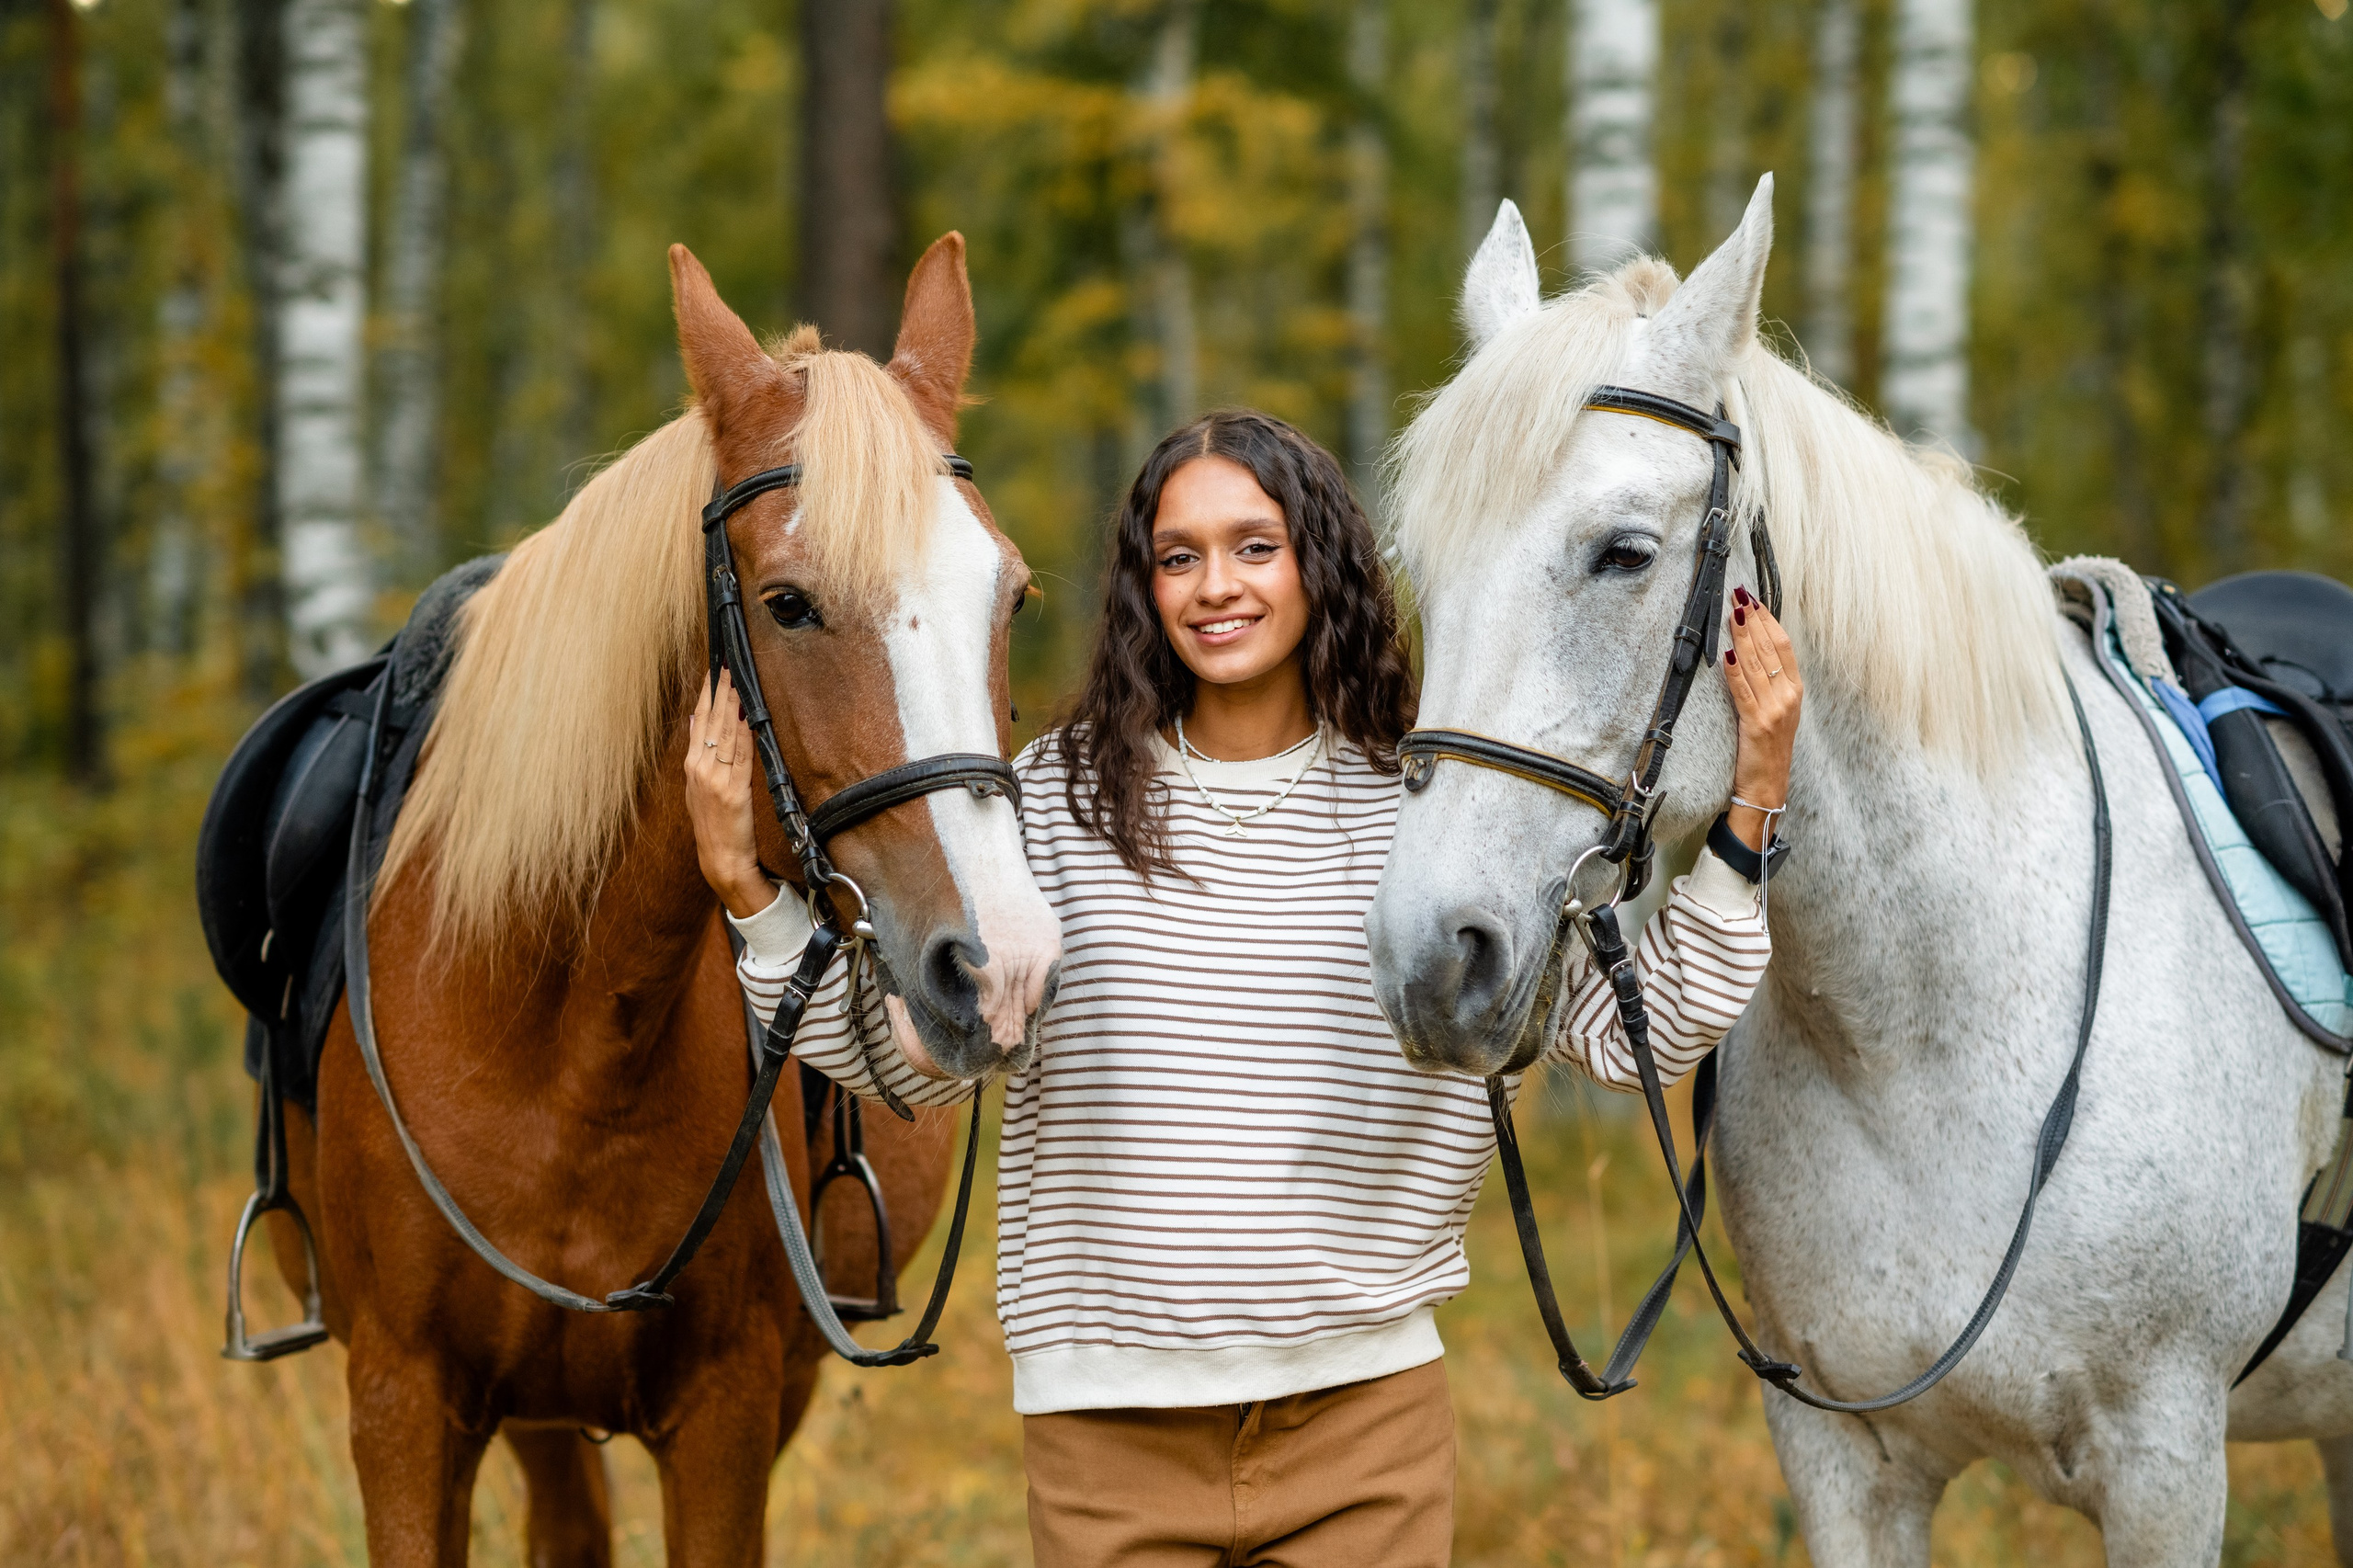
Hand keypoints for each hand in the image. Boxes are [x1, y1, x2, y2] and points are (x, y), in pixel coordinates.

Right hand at [685, 670, 775, 918]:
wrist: (720, 857)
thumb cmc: (711, 823)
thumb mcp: (696, 785)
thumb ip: (697, 750)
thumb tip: (696, 718)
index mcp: (692, 766)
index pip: (700, 720)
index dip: (707, 693)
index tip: (714, 669)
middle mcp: (701, 769)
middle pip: (712, 721)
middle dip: (721, 691)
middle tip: (728, 663)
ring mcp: (717, 779)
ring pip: (726, 734)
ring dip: (733, 706)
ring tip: (738, 681)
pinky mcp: (735, 791)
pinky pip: (742, 756)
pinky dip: (745, 735)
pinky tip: (748, 717)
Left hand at [1723, 586, 1800, 851]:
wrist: (1768, 786)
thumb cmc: (1769, 748)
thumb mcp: (1777, 710)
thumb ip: (1768, 682)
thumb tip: (1749, 650)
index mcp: (1795, 690)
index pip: (1783, 646)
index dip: (1768, 620)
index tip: (1754, 599)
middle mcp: (1788, 696)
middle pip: (1769, 649)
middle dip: (1752, 620)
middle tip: (1738, 595)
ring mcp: (1774, 710)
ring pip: (1756, 664)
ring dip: (1742, 636)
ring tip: (1731, 613)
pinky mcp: (1755, 724)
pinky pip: (1742, 692)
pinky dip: (1734, 672)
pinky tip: (1727, 654)